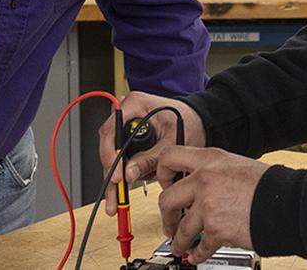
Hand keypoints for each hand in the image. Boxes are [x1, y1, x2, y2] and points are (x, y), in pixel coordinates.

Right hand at [99, 91, 205, 214]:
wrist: (197, 122)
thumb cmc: (189, 123)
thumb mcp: (172, 142)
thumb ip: (150, 158)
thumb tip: (129, 174)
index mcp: (135, 104)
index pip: (111, 130)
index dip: (110, 155)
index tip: (116, 175)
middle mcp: (126, 114)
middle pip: (109, 145)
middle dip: (111, 173)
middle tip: (114, 196)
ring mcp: (126, 126)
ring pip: (112, 155)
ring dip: (115, 178)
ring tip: (117, 201)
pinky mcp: (128, 139)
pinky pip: (120, 158)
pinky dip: (122, 175)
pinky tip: (123, 192)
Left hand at [156, 146, 266, 263]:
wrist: (285, 203)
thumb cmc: (267, 185)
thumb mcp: (236, 164)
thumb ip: (214, 171)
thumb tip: (199, 185)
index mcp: (209, 160)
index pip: (170, 157)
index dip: (162, 173)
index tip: (165, 186)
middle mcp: (204, 180)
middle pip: (167, 199)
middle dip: (166, 216)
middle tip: (169, 224)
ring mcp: (208, 205)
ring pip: (181, 229)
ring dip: (179, 241)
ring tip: (180, 246)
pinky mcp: (216, 229)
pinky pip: (200, 246)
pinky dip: (198, 254)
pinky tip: (198, 254)